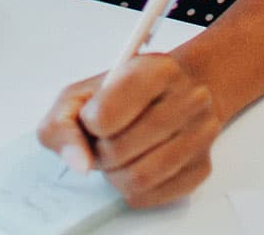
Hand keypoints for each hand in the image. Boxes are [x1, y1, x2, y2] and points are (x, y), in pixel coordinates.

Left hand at [37, 54, 221, 207]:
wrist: (170, 94)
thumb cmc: (122, 94)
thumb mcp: (81, 94)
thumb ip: (62, 124)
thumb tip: (79, 162)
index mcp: (157, 69)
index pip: (104, 116)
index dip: (89, 124)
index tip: (93, 118)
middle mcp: (187, 98)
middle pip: (118, 151)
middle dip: (99, 154)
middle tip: (103, 141)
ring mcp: (200, 133)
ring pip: (138, 179)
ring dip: (114, 175)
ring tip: (117, 156)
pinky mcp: (201, 167)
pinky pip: (152, 195)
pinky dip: (132, 189)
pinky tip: (135, 165)